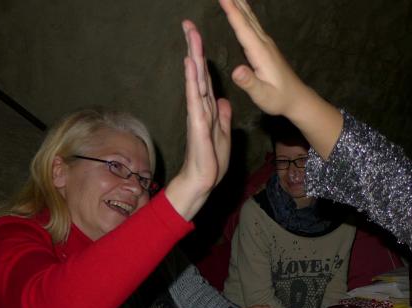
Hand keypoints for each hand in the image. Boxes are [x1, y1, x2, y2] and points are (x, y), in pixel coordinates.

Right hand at [165, 19, 232, 220]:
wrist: (203, 179)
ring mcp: (197, 112)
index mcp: (208, 108)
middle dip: (194, 47)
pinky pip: (195, 96)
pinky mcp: (197, 122)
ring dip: (193, 56)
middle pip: (198, 72)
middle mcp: (200, 106)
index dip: (203, 58)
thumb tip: (223, 101)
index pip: (206, 77)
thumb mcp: (223, 133)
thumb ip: (222, 116)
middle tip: (188, 24)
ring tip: (190, 34)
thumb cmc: (211, 159)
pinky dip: (192, 78)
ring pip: (195, 79)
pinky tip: (190, 63)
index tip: (199, 37)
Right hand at [218, 0, 307, 117]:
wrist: (297, 99)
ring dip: (240, 4)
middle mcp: (264, 43)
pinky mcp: (267, 46)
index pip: (243, 28)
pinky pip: (253, 24)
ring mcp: (267, 43)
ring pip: (251, 19)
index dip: (232, 12)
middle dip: (234, 2)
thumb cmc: (279, 99)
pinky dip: (245, 13)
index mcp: (260, 53)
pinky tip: (243, 9)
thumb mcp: (262, 95)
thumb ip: (249, 83)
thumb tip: (236, 71)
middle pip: (247, 18)